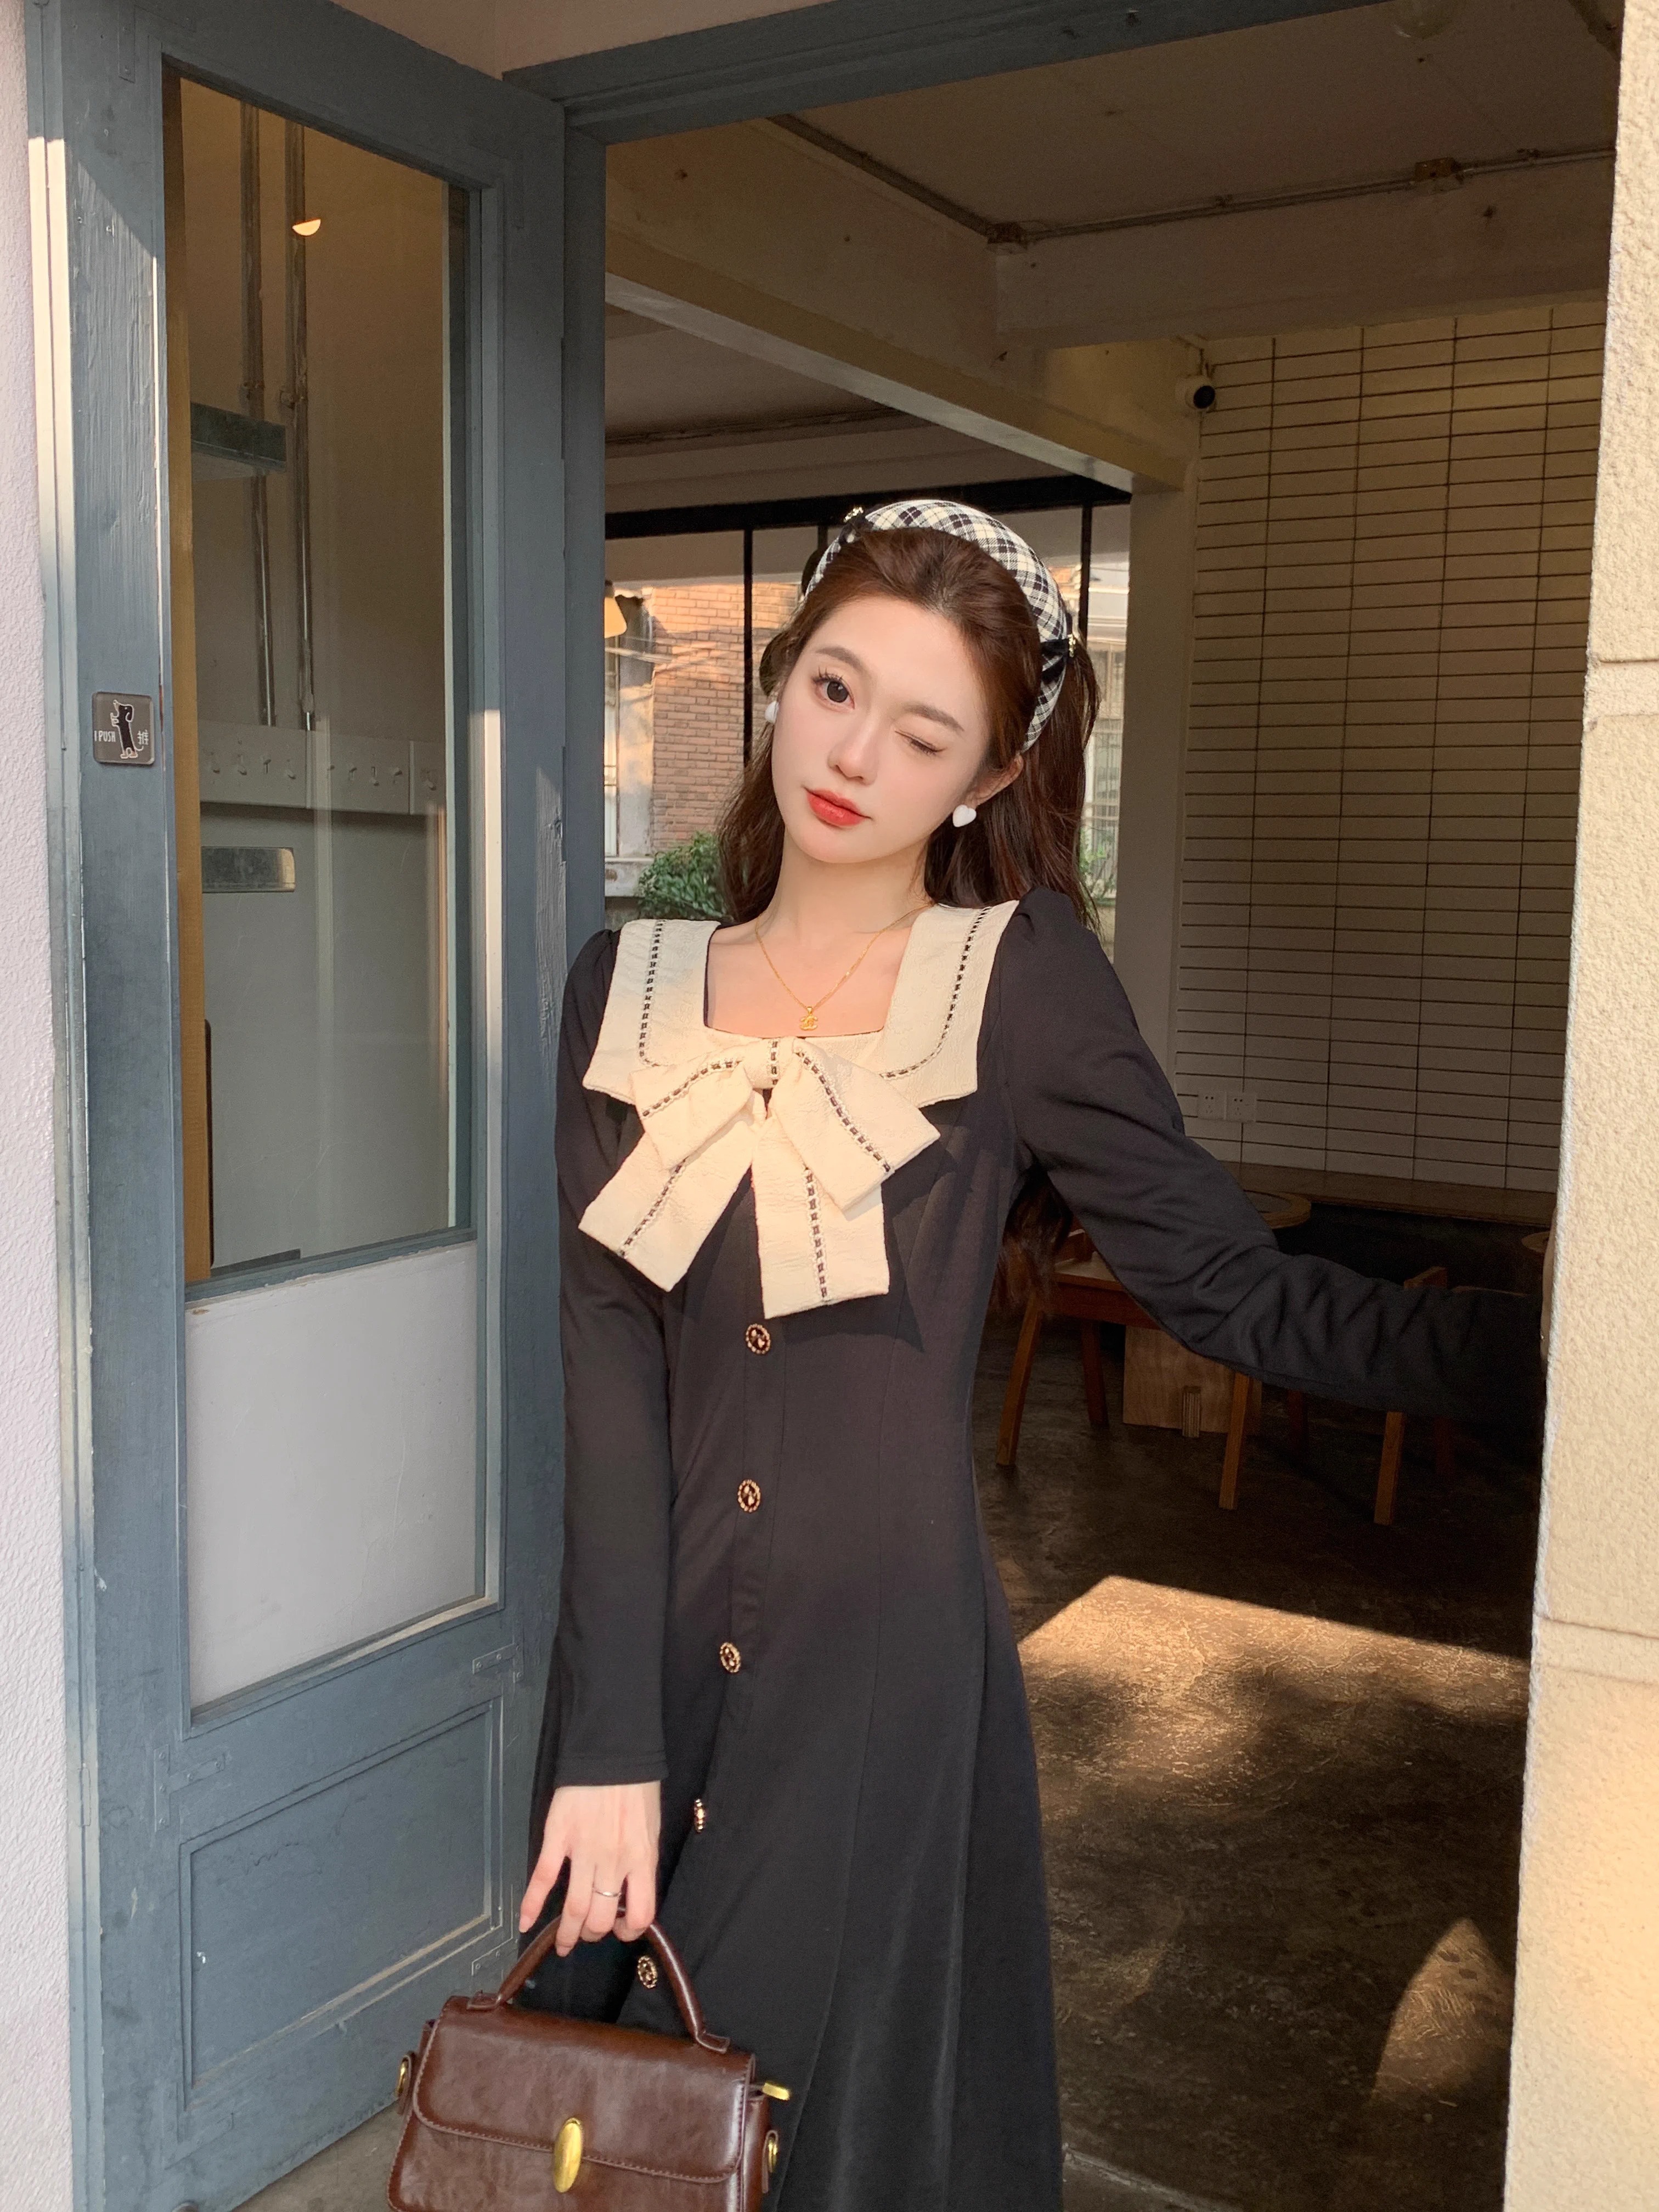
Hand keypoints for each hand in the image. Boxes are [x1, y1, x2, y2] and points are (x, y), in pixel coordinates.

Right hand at [519, 1781, 660, 1954]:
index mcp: (642, 1858)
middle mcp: (613, 1862)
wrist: (613, 1751)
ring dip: (567, 1933)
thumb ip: (641, 1860)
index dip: (630, 1931)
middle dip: (593, 1933)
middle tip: (588, 1933)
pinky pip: (543, 1879)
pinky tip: (526, 1923)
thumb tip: (631, 1889)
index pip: (640, 1914)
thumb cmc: (637, 1785)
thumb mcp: (651, 1826)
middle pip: (600, 1917)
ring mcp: (583, 1852)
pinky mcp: (557, 1838)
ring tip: (563, 1944)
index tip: (621, 1929)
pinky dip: (531, 1905)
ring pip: (574, 1908)